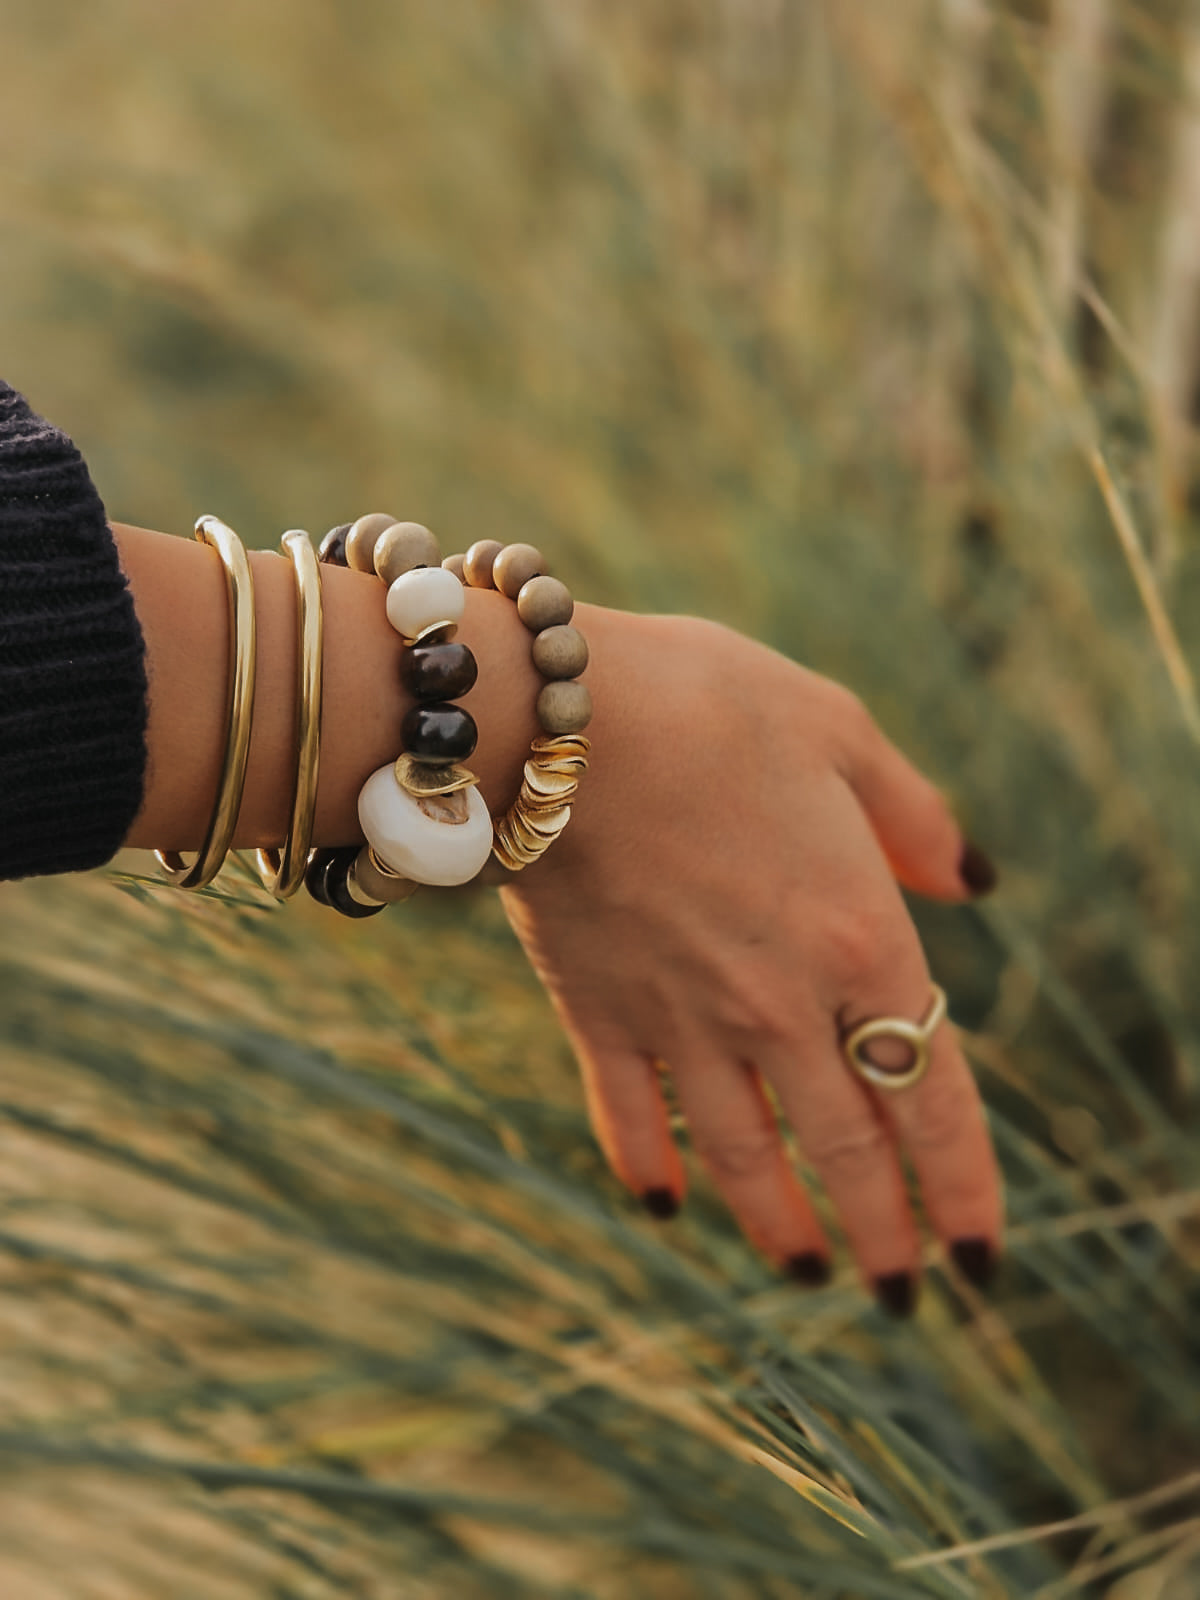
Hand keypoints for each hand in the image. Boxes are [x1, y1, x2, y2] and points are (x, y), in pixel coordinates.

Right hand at [502, 609, 1001, 1311]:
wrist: (556, 723)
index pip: (929, 1094)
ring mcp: (680, 1018)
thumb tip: (971, 881)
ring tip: (802, 1270)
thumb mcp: (838, 731)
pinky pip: (629, 1112)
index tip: (978, 1260)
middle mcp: (777, 1004)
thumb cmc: (707, 704)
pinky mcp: (596, 1011)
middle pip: (844, 1146)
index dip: (961, 1185)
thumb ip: (911, 817)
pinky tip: (664, 1203)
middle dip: (879, 1232)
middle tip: (897, 1295)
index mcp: (859, 937)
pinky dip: (649, 1163)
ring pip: (742, 1152)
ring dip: (777, 1221)